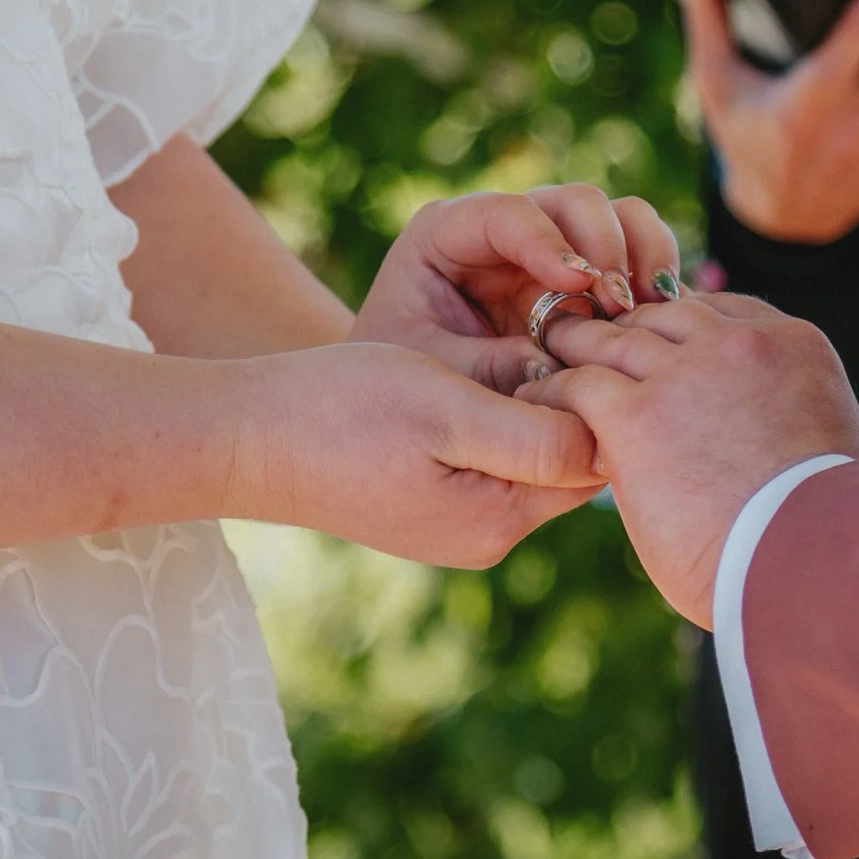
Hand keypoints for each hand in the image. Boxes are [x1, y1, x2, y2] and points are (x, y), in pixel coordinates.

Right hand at [239, 342, 604, 567]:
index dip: (604, 393)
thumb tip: (610, 441)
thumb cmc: (340, 410)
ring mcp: (464, 522)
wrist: (247, 435)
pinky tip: (492, 367)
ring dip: (545, 397)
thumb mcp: (446, 410)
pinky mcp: (440, 501)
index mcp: (497, 520)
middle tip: (571, 324)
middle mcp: (490, 534)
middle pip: (574, 462)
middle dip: (580, 395)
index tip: (593, 328)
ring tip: (531, 338)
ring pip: (539, 454)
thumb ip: (533, 435)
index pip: (596, 460)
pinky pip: (502, 455)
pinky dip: (511, 410)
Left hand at [352, 185, 682, 393]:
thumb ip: (488, 369)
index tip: (578, 283)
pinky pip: (637, 258)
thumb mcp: (433, 377)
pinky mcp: (588, 280)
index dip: (547, 240)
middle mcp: (509, 229)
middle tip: (618, 306)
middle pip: (576, 203)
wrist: (410, 399)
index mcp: (449, 234)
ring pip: (620, 218)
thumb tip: (558, 365)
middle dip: (605, 248)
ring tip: (646, 314)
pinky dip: (654, 283)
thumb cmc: (405, 382)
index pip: (506, 213)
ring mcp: (554, 249)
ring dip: (642, 258)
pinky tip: (659, 324)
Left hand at [517, 295, 858, 625]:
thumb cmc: (823, 540)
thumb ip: (780, 430)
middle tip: (587, 348)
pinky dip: (551, 390)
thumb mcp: (820, 454)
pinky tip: (534, 404)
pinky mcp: (637, 414)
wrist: (814, 564)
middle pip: (662, 315)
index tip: (659, 357)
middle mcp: (738, 344)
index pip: (720, 312)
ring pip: (613, 339)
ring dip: (577, 350)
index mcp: (793, 345)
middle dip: (625, 332)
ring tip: (548, 363)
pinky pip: (576, 383)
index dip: (680, 333)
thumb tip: (749, 457)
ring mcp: (686, 373)